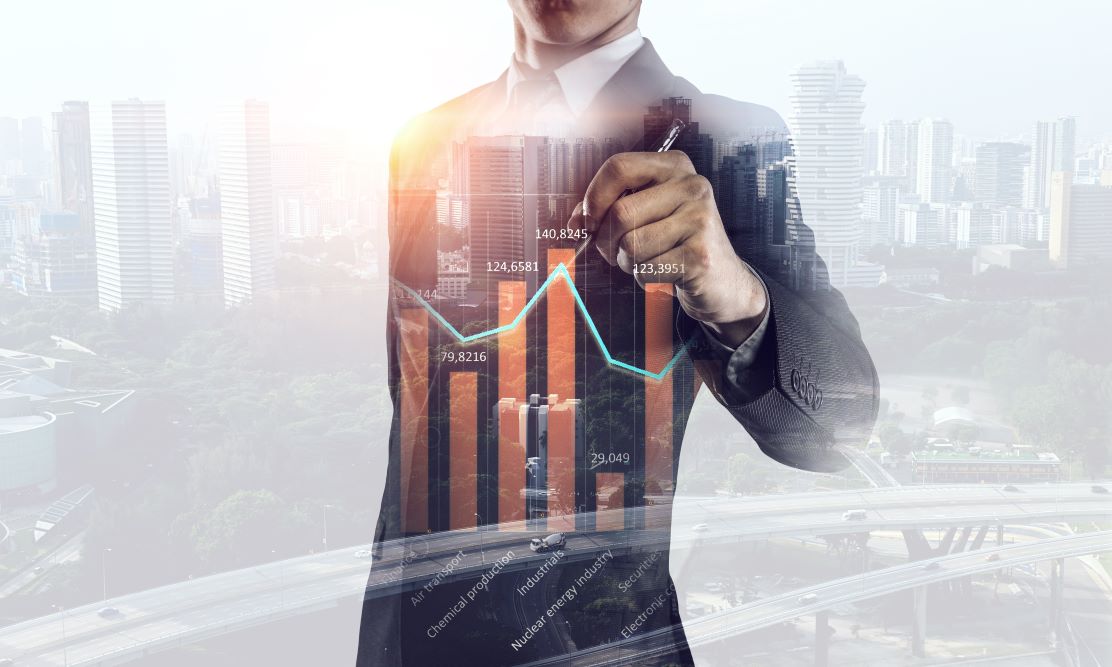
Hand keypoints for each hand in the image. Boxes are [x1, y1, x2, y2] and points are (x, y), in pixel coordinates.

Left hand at [571, 151, 767, 347]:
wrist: (722, 281)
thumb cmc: (674, 243)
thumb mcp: (645, 213)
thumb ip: (609, 207)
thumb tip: (575, 221)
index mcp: (674, 166)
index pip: (619, 166)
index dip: (593, 198)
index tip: (586, 222)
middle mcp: (692, 186)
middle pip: (620, 212)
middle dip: (605, 240)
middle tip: (612, 251)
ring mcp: (700, 220)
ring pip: (630, 244)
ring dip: (626, 261)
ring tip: (645, 260)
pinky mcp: (700, 256)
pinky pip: (645, 269)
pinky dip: (643, 278)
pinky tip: (662, 273)